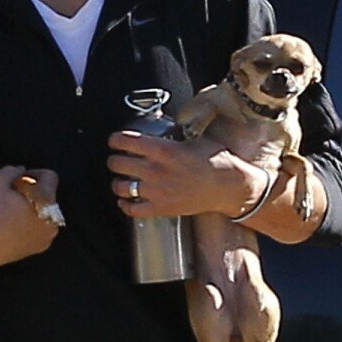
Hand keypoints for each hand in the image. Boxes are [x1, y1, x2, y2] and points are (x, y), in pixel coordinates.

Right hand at [0, 165, 60, 271]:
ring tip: (12, 209)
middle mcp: (53, 219)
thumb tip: (20, 171)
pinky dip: (31, 224)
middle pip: (48, 195)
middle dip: (33, 191)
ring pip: (44, 213)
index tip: (20, 178)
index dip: (34, 172)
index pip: (50, 177)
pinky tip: (13, 224)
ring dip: (32, 207)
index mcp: (46, 201)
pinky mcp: (40, 248)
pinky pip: (40, 229)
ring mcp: (48, 236)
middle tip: (13, 194)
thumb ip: (12, 170)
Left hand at [107, 131, 255, 218]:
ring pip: (120, 187)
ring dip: (117, 183)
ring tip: (120, 180)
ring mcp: (157, 191)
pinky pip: (132, 210)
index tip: (114, 141)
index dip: (115, 140)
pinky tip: (125, 200)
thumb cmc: (216, 161)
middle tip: (116, 160)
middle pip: (118, 164)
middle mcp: (156, 170)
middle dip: (114, 160)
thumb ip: (172, 137)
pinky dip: (125, 205)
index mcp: (164, 150)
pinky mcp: (161, 209)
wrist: (228, 187)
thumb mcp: (194, 140)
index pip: (126, 141)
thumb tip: (160, 132)